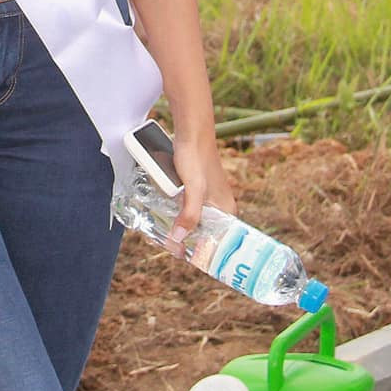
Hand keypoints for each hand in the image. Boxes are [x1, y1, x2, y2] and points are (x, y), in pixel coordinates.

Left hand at [170, 129, 234, 244]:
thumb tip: (178, 239)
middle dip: (186, 242)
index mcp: (227, 211)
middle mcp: (220, 208)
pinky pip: (188, 212)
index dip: (201, 253)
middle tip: (166, 246)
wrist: (191, 134)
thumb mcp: (193, 190)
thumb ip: (189, 215)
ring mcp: (208, 201)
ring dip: (180, 231)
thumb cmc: (196, 159)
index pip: (218, 243)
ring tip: (163, 237)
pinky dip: (178, 217)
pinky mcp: (197, 193)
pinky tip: (165, 221)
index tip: (180, 256)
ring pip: (195, 224)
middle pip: (204, 235)